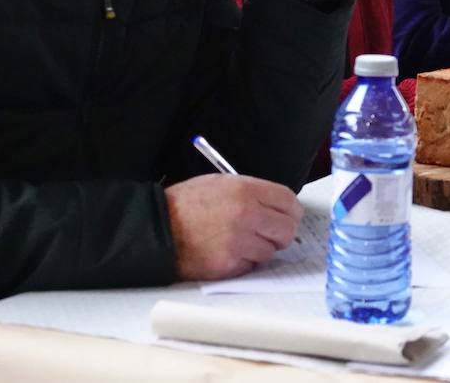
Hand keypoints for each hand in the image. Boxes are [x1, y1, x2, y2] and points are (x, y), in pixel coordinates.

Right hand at [165, 174, 302, 279]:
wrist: (158, 228)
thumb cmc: (187, 204)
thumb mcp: (221, 184)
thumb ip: (253, 193)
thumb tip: (280, 206)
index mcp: (245, 191)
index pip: (288, 201)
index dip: (291, 210)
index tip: (289, 215)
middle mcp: (246, 215)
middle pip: (287, 229)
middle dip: (282, 232)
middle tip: (272, 233)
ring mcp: (239, 242)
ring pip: (271, 250)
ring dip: (261, 248)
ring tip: (241, 240)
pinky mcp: (230, 265)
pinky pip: (252, 265)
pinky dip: (245, 261)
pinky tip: (229, 251)